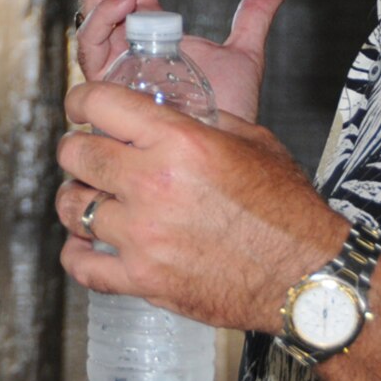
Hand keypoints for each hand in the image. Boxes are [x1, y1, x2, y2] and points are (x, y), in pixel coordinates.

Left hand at [56, 82, 342, 330]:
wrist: (308, 274)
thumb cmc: (287, 209)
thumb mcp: (250, 140)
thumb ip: (199, 121)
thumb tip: (162, 111)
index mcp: (179, 141)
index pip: (99, 104)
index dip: (80, 101)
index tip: (79, 108)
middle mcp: (153, 184)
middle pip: (74, 155)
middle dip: (76, 150)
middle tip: (86, 155)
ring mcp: (143, 235)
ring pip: (72, 207)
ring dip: (76, 200)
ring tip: (90, 199)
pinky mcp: (143, 279)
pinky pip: (82, 265)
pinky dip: (77, 254)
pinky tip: (86, 244)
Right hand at [70, 0, 283, 122]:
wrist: (217, 151)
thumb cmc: (222, 114)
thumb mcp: (242, 58)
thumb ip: (251, 23)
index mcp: (144, 27)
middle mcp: (119, 41)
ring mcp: (110, 61)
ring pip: (91, 5)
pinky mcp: (105, 84)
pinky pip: (93, 43)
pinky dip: (107, 15)